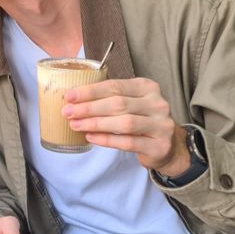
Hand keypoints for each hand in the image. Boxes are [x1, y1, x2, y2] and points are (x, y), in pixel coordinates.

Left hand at [63, 77, 190, 174]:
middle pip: (118, 103)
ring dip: (96, 123)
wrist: (167, 147)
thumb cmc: (142, 121)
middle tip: (67, 112)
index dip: (90, 91)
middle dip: (89, 108)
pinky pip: (128, 142)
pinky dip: (107, 139)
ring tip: (76, 125)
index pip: (115, 86)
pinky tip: (91, 137)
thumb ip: (110, 99)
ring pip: (124, 122)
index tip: (69, 96)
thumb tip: (74, 99)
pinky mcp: (159, 146)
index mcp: (147, 87)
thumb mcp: (131, 103)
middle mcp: (157, 103)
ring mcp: (161, 125)